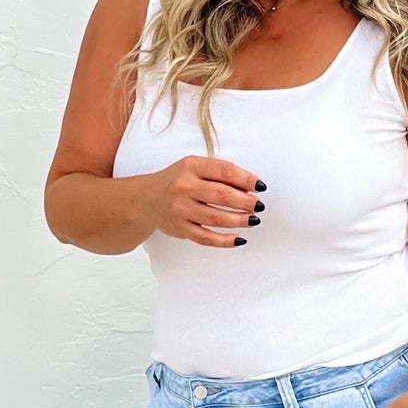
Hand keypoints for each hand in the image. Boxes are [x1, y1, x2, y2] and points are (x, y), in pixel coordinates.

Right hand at [145, 155, 264, 246]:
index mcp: (191, 166)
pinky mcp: (179, 228)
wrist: (146, 199)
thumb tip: (250, 189)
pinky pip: (205, 238)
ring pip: (216, 218)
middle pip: (222, 195)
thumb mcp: (194, 168)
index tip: (260, 186)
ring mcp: (180, 209)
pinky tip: (239, 239)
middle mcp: (184, 187)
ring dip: (239, 220)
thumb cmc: (178, 181)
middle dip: (246, 202)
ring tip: (253, 220)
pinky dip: (225, 241)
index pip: (224, 171)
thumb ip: (219, 174)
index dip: (246, 179)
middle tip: (259, 205)